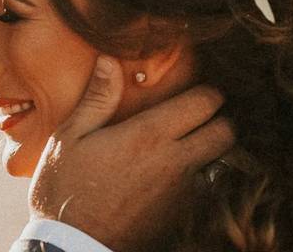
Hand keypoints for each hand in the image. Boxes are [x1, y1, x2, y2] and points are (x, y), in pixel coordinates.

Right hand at [27, 56, 233, 250]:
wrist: (71, 249)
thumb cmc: (65, 190)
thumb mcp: (70, 138)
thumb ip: (96, 99)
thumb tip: (109, 60)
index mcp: (149, 135)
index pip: (206, 102)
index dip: (208, 91)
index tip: (197, 89)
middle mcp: (175, 162)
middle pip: (227, 132)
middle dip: (220, 119)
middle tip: (200, 115)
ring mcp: (183, 193)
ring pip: (222, 162)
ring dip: (214, 150)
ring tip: (191, 143)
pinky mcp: (182, 217)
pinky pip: (207, 189)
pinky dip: (202, 177)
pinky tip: (177, 175)